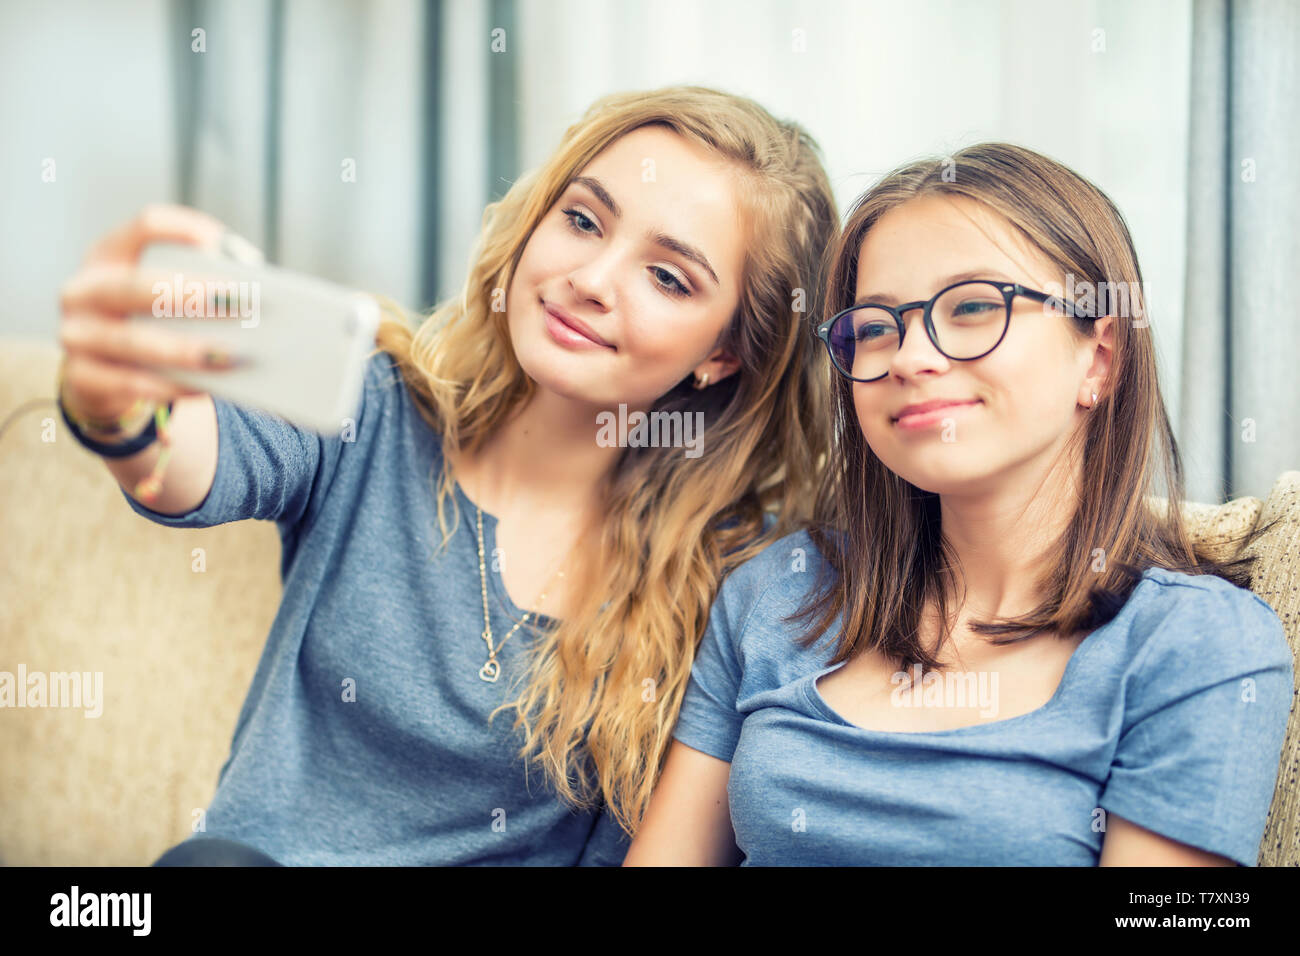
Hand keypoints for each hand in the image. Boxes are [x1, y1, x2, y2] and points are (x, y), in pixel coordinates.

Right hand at [57, 203, 243, 430]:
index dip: (184, 229)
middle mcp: (85, 289)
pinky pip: (129, 384)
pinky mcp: (81, 377)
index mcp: (111, 255)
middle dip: (189, 294)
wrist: (103, 376)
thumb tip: (256, 302)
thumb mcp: (164, 299)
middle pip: (135, 286)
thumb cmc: (150, 325)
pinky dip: (171, 387)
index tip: (222, 243)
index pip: (145, 226)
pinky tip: (207, 387)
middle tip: (238, 302)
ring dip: (185, 350)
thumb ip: (200, 289)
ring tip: (232, 356)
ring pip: (132, 341)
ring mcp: (76, 334)